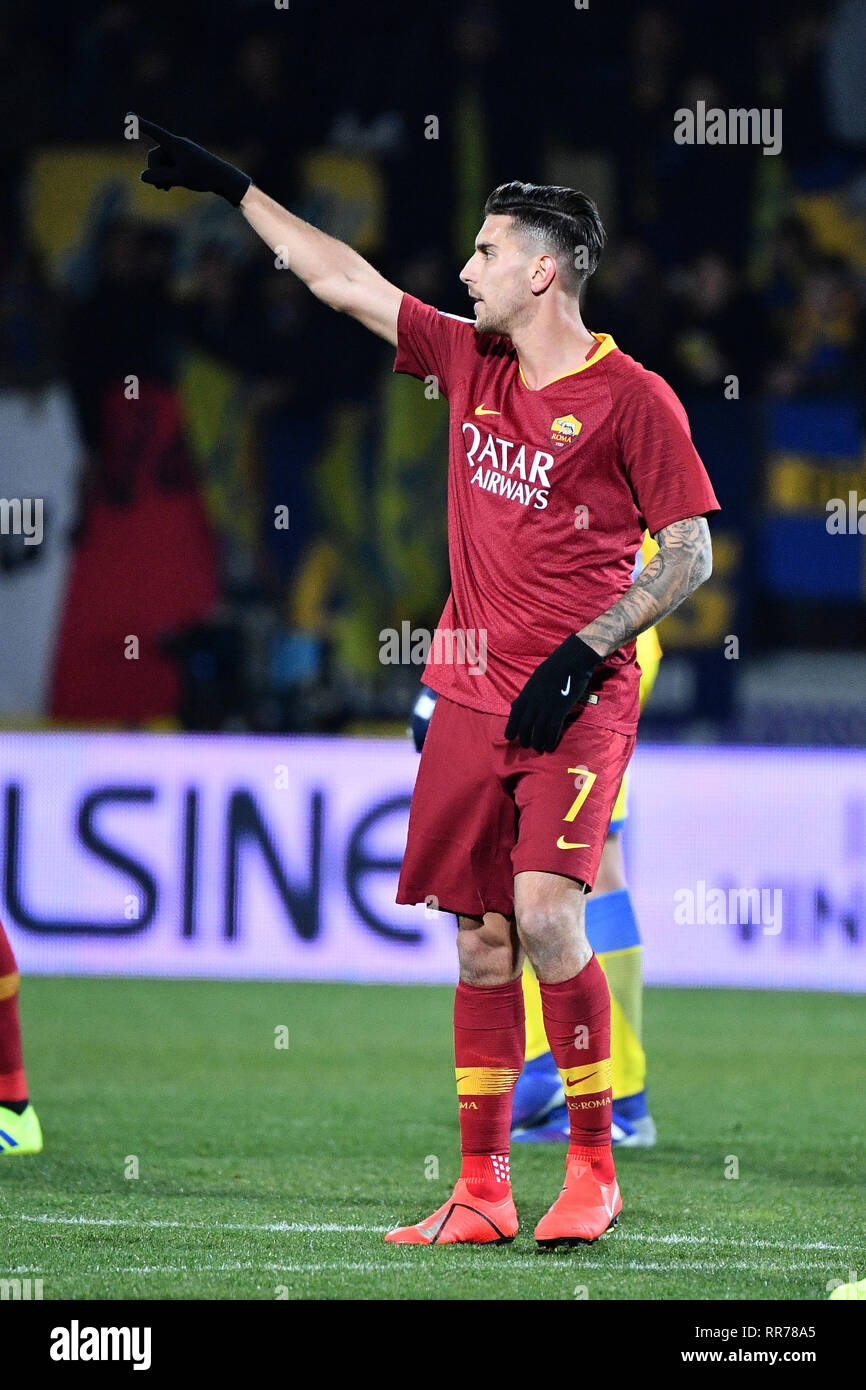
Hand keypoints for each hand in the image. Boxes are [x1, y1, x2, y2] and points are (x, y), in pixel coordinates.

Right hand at [132, 115, 250, 206]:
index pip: (155, 132)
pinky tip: (169, 186)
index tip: (129, 114)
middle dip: (155, 171)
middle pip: (154, 156)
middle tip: (162, 187)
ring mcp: (179, 152)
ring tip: (166, 188)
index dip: (141, 125)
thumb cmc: (204, 177)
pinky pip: (167, 166)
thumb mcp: (180, 179)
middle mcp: (176, 145)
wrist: (224, 179)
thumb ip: (160, 177)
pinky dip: (166, 175)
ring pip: (160, 163)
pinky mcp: (182, 159)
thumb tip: (142, 176)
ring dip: (160, 176)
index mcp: (176, 144)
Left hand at [505, 635, 601, 752]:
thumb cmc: (556, 667)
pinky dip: (551, 740)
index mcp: (527, 692)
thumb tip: (518, 704)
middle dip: (524, 738)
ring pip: (538, 730)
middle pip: (525, 725)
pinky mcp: (560, 709)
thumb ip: (528, 693)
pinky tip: (550, 747)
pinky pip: (553, 729)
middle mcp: (534, 701)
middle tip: (526, 746)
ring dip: (537, 743)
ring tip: (538, 749)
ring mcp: (547, 706)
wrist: (572, 660)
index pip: (514, 714)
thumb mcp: (536, 679)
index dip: (511, 727)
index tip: (509, 737)